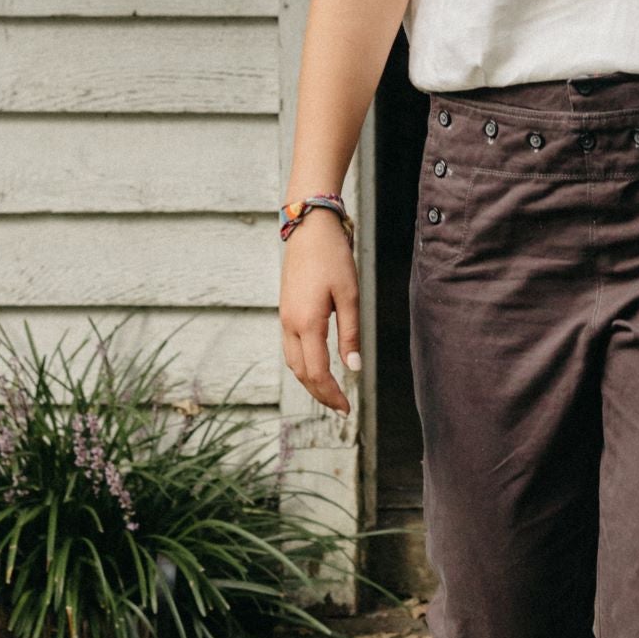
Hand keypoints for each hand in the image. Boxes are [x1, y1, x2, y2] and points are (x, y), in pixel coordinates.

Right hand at [279, 213, 359, 411]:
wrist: (309, 229)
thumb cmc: (333, 258)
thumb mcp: (349, 296)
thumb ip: (350, 335)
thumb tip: (354, 369)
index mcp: (306, 323)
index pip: (317, 373)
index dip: (332, 394)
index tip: (348, 408)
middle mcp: (290, 324)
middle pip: (301, 373)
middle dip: (321, 394)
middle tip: (342, 408)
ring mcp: (284, 318)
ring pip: (293, 363)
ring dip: (310, 382)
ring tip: (330, 393)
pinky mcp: (285, 311)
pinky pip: (291, 348)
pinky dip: (304, 365)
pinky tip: (318, 368)